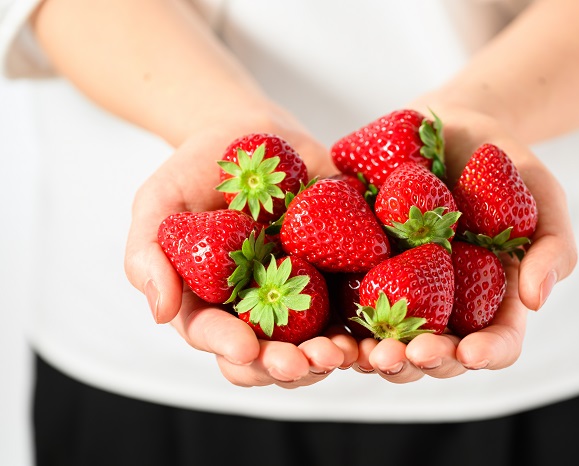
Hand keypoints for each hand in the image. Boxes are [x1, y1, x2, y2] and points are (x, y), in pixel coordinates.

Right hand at [124, 109, 354, 387]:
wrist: (253, 136)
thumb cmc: (197, 170)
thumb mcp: (160, 201)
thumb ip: (148, 253)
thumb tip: (160, 312)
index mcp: (209, 300)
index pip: (214, 336)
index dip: (228, 347)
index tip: (245, 349)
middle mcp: (256, 308)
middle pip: (268, 356)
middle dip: (284, 366)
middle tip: (301, 363)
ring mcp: (299, 294)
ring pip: (313, 344)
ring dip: (327, 357)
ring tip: (340, 352)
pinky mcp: (337, 273)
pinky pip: (354, 307)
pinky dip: (364, 326)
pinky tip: (372, 330)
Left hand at [354, 105, 576, 382]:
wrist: (448, 128)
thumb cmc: (502, 165)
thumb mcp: (541, 194)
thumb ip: (552, 244)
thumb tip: (536, 300)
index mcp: (493, 297)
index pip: (497, 342)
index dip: (486, 353)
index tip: (469, 352)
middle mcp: (445, 304)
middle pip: (438, 354)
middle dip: (422, 362)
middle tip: (405, 354)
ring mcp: (402, 289)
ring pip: (391, 341)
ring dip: (379, 356)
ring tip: (366, 352)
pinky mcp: (363, 268)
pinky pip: (349, 303)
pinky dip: (341, 323)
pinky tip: (331, 326)